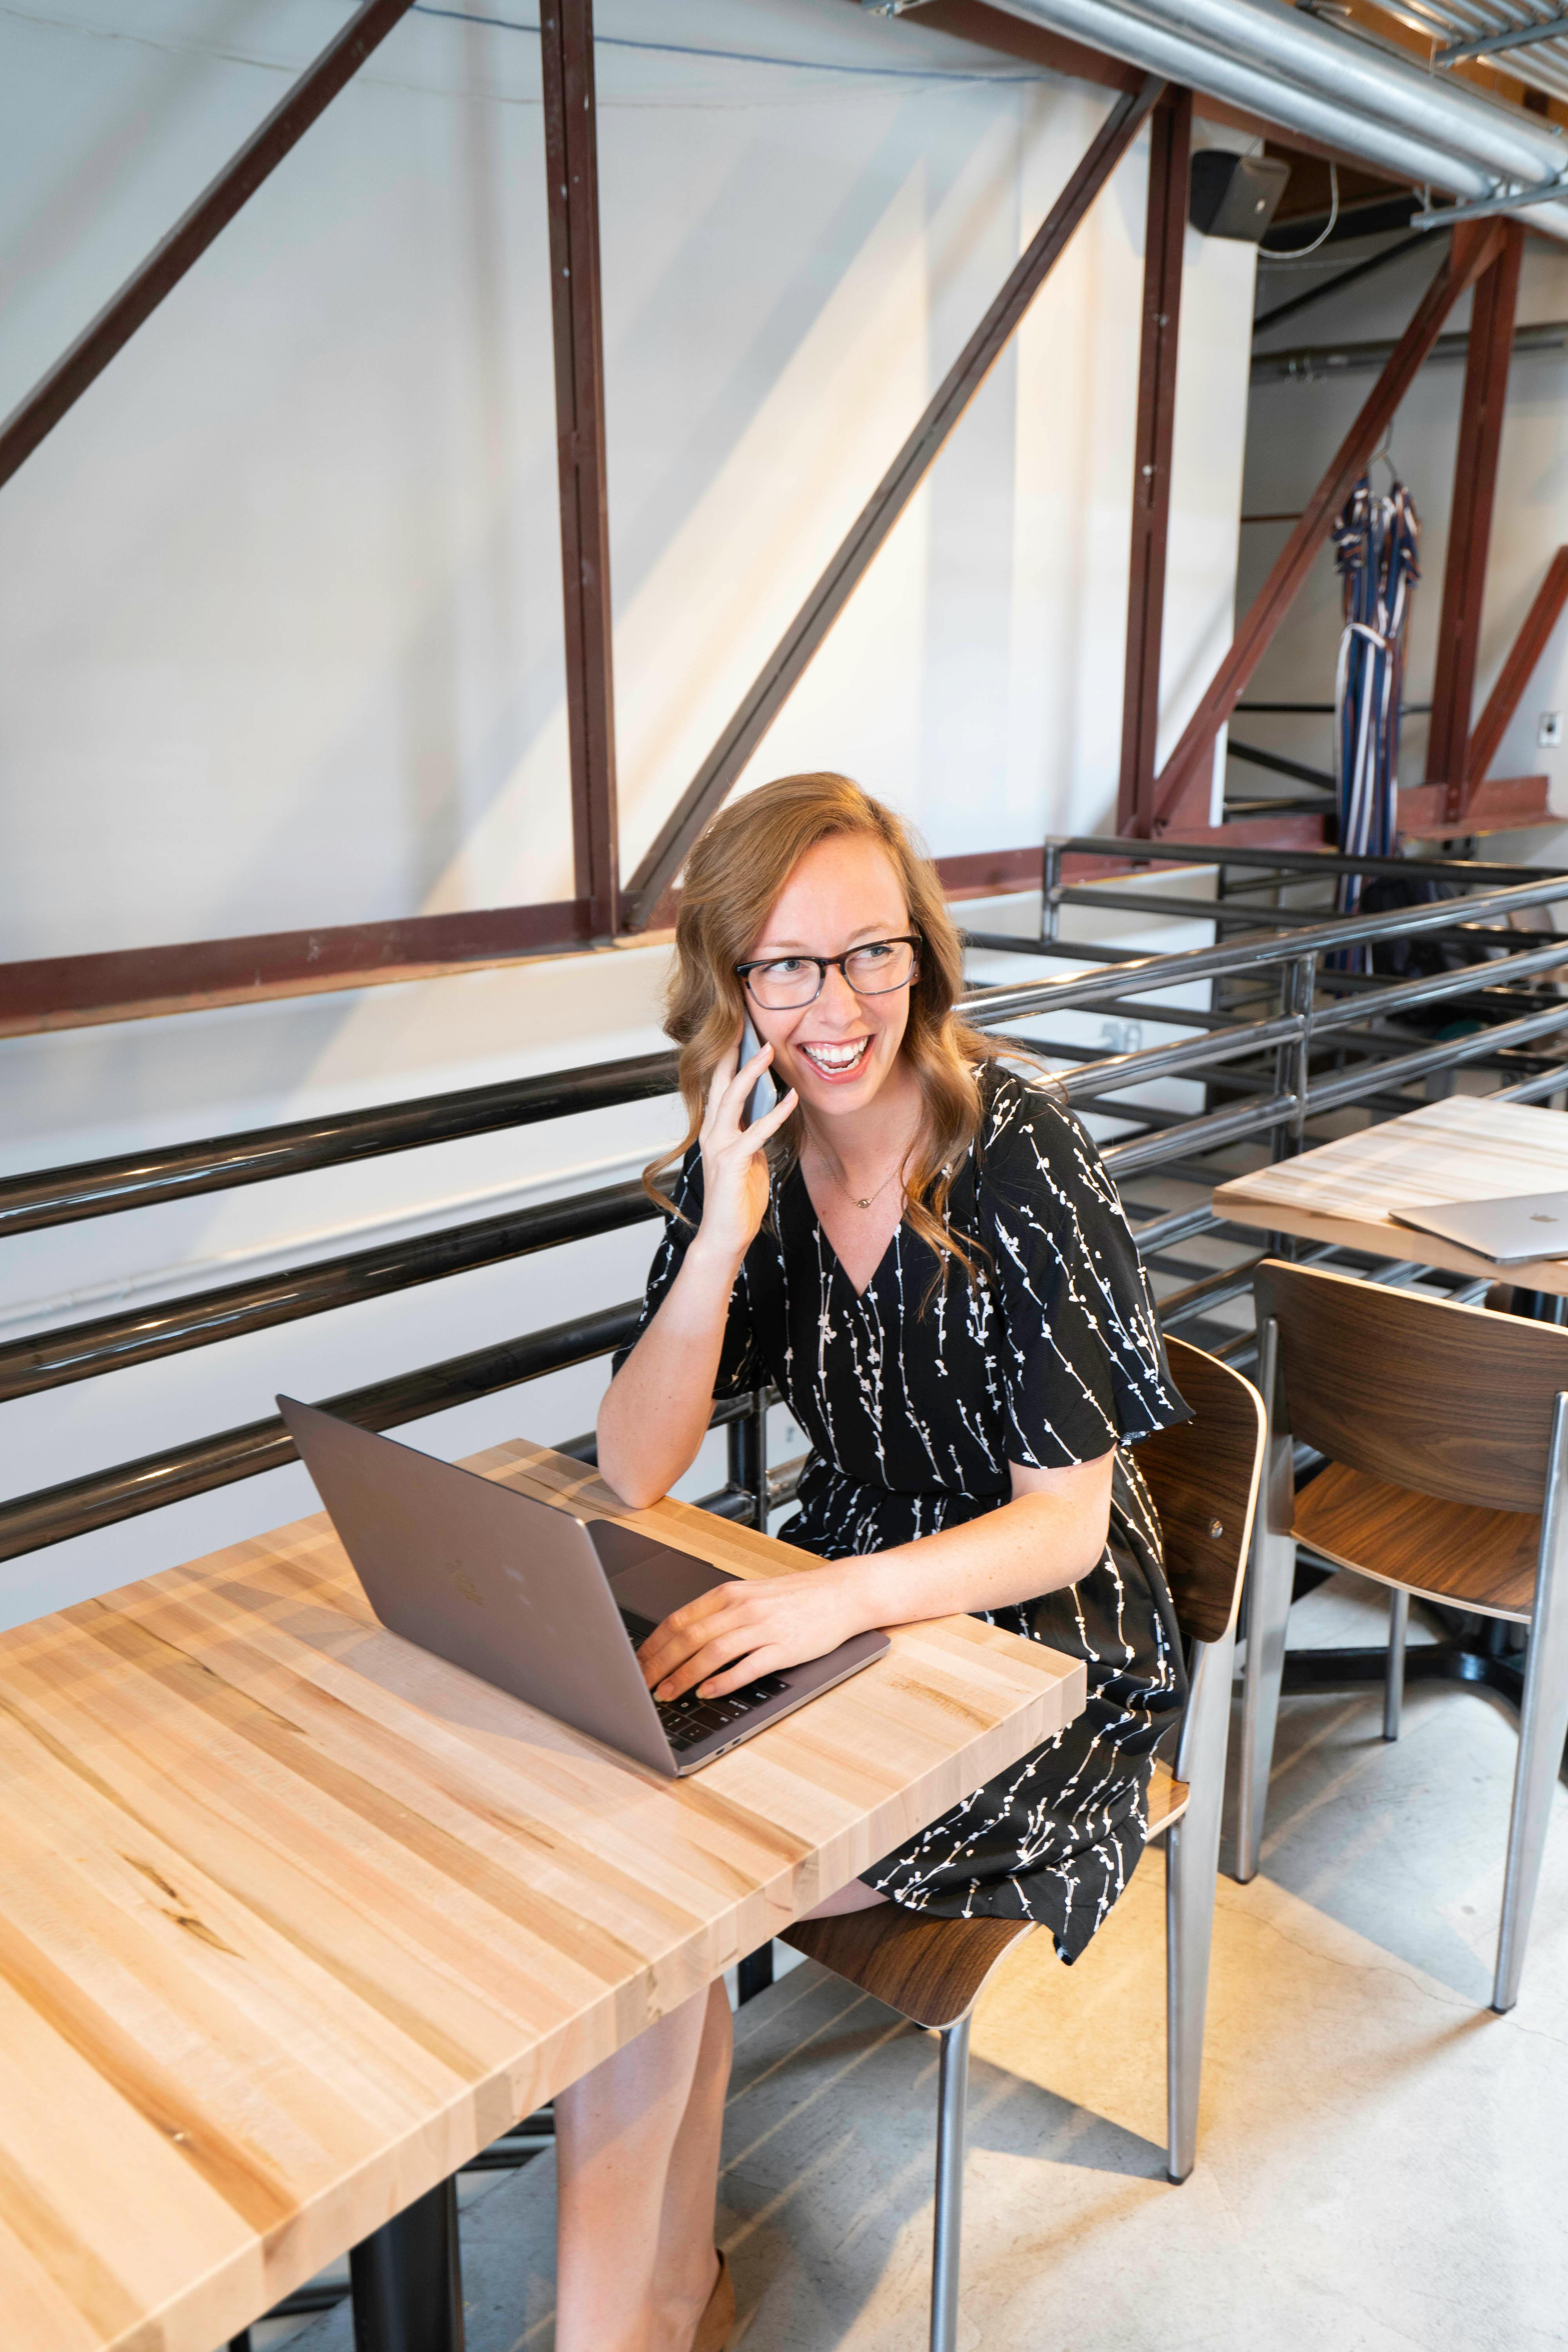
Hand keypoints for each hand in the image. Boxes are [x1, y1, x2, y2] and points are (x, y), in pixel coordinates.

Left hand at [636, 1562, 866, 1701]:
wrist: (840, 1594)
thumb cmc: (793, 1598)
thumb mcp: (749, 1596)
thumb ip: (717, 1614)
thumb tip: (679, 1640)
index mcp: (728, 1594)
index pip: (679, 1619)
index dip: (653, 1645)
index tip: (636, 1664)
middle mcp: (742, 1608)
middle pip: (689, 1637)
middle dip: (659, 1664)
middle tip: (640, 1685)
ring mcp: (763, 1627)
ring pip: (712, 1652)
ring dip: (684, 1676)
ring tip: (667, 1694)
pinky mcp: (784, 1648)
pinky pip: (747, 1667)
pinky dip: (723, 1681)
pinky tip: (706, 1693)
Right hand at [691, 1032, 796, 1268]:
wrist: (725, 1236)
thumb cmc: (738, 1199)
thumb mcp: (749, 1158)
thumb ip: (752, 1133)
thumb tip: (769, 1110)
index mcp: (715, 1130)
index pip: (720, 1086)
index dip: (729, 1058)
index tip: (741, 1031)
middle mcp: (712, 1133)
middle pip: (720, 1083)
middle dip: (731, 1052)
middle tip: (743, 1023)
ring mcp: (719, 1147)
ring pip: (732, 1100)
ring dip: (750, 1073)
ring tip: (767, 1050)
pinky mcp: (732, 1162)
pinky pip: (756, 1132)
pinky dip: (775, 1114)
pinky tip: (791, 1099)